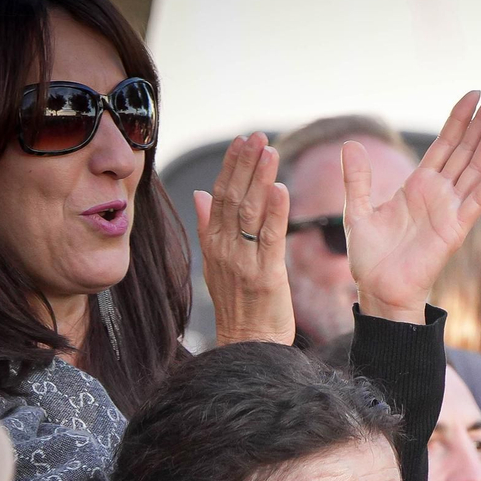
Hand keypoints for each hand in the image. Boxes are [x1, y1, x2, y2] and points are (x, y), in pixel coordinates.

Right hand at [196, 132, 295, 346]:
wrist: (248, 344)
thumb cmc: (238, 305)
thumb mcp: (215, 264)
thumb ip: (208, 226)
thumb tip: (200, 193)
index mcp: (213, 243)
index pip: (220, 195)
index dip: (231, 166)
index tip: (241, 140)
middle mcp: (224, 248)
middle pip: (233, 197)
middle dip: (244, 164)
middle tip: (257, 136)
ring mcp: (242, 261)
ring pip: (249, 211)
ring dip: (259, 178)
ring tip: (269, 150)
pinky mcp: (265, 274)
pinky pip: (269, 237)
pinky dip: (274, 211)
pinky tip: (280, 188)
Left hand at [344, 89, 480, 323]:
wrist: (379, 291)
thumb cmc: (370, 257)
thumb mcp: (356, 211)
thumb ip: (356, 179)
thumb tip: (350, 144)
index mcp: (418, 185)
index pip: (444, 144)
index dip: (458, 119)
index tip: (473, 95)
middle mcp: (439, 193)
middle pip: (466, 149)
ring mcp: (450, 210)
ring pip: (476, 169)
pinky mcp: (455, 230)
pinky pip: (477, 201)